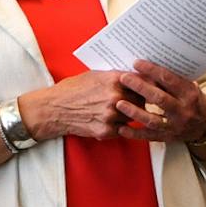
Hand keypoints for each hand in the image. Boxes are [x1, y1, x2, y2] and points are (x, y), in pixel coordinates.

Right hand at [22, 70, 140, 141]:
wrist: (54, 108)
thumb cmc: (73, 89)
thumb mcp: (96, 75)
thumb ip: (117, 77)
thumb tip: (137, 77)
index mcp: (114, 80)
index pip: (143, 82)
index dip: (148, 86)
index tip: (151, 88)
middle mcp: (115, 97)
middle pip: (142, 101)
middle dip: (140, 101)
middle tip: (135, 101)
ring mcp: (111, 116)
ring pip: (133, 117)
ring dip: (129, 115)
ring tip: (117, 111)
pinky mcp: (106, 131)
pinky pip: (122, 130)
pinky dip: (118, 127)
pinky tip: (107, 120)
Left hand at [117, 59, 205, 144]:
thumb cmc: (195, 100)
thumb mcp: (190, 87)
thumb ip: (173, 80)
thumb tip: (149, 67)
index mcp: (189, 94)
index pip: (169, 79)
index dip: (152, 70)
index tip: (137, 63)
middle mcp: (183, 110)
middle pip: (159, 98)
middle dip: (140, 87)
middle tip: (124, 78)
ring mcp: (176, 126)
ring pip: (153, 120)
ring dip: (134, 112)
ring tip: (119, 103)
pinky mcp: (169, 137)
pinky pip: (149, 136)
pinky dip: (135, 133)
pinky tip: (121, 128)